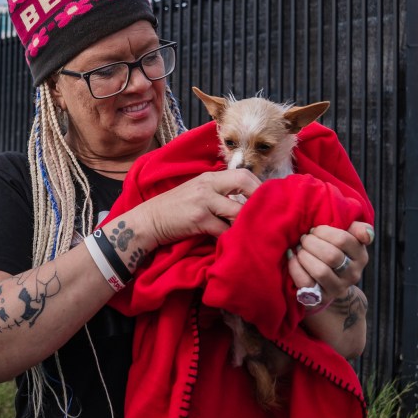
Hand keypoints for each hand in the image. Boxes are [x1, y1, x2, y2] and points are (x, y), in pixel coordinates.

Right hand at [140, 168, 260, 245]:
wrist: (147, 221)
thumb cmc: (174, 210)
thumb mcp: (196, 194)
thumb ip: (218, 195)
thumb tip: (245, 205)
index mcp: (209, 178)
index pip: (243, 174)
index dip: (260, 187)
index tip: (269, 203)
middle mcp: (207, 185)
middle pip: (244, 182)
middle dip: (260, 199)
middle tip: (268, 216)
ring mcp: (203, 201)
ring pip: (237, 210)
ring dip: (247, 224)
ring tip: (253, 233)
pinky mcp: (198, 219)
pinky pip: (223, 229)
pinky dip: (231, 238)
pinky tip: (234, 243)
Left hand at [288, 221, 372, 302]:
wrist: (330, 284)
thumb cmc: (337, 251)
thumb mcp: (350, 238)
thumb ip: (360, 229)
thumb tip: (365, 234)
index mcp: (360, 256)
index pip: (343, 240)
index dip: (323, 231)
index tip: (314, 230)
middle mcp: (352, 274)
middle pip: (331, 256)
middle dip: (311, 243)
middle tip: (304, 239)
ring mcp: (337, 288)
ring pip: (320, 271)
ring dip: (304, 256)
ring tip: (299, 249)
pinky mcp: (320, 298)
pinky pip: (306, 283)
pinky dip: (295, 268)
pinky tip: (293, 258)